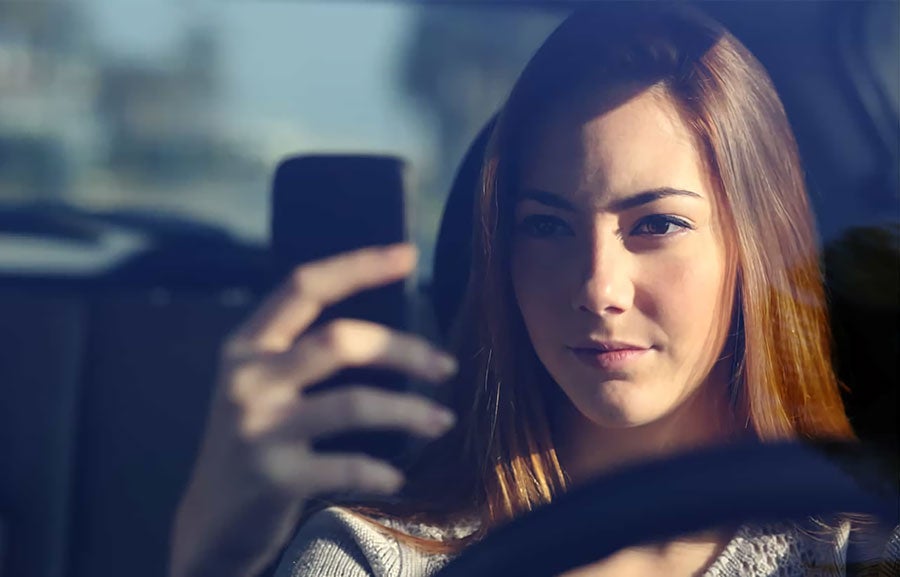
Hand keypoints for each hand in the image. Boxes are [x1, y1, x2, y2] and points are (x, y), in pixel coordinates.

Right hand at [169, 244, 456, 576]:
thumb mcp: (263, 384)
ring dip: (410, 412)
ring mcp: (256, 429)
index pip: (304, 286)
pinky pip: (347, 466)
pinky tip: (396, 477)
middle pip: (341, 341)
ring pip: (354, 403)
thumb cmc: (255, 441)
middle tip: (447, 366)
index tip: (409, 254)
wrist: (210, 522)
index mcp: (246, 345)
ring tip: (443, 421)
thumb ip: (303, 351)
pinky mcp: (272, 477)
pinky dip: (382, 472)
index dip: (358, 265)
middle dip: (405, 349)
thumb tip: (392, 323)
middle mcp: (247, 379)